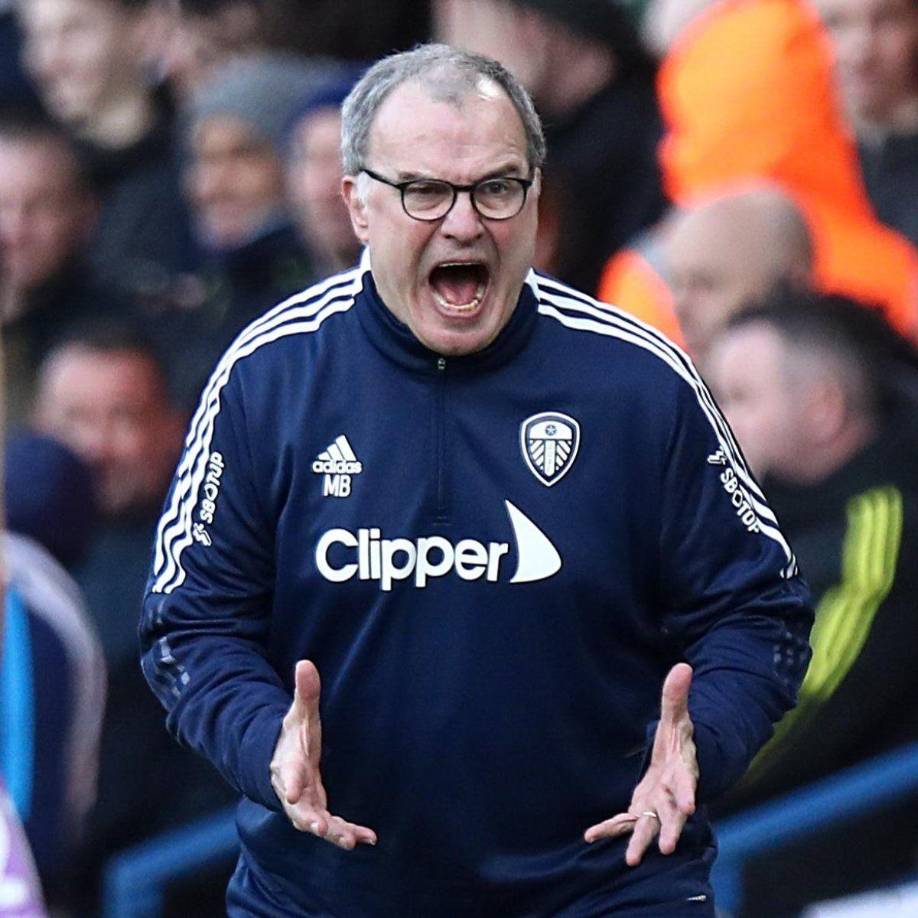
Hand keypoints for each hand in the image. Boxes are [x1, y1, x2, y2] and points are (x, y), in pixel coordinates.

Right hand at [269, 659, 376, 849]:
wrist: (280, 760)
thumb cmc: (292, 736)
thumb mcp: (299, 713)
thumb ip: (304, 692)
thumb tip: (305, 663)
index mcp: (287, 765)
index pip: (285, 774)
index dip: (288, 782)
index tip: (292, 790)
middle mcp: (294, 790)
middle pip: (298, 809)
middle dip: (309, 819)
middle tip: (320, 828)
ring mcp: (305, 805)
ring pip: (315, 823)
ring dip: (332, 833)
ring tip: (351, 841)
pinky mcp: (318, 812)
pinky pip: (333, 827)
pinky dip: (348, 833)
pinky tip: (368, 839)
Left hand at [584, 663, 697, 865]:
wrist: (677, 762)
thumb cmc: (678, 739)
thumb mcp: (677, 716)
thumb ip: (676, 696)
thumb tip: (683, 666)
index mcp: (682, 770)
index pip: (686, 782)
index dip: (687, 793)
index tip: (689, 806)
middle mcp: (671, 793)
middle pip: (672, 814)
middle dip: (669, 829)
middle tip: (666, 847)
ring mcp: (656, 804)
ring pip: (650, 825)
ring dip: (641, 841)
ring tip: (632, 859)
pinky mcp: (641, 809)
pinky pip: (625, 821)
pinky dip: (610, 829)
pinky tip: (590, 836)